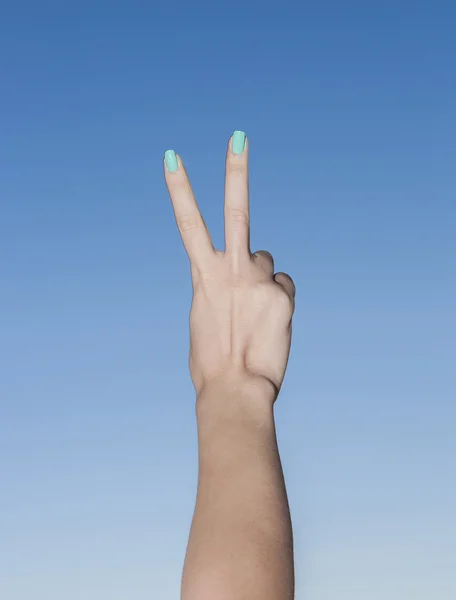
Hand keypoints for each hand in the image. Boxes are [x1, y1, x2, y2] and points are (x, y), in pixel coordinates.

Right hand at [164, 132, 294, 400]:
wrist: (234, 390)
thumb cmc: (213, 362)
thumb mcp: (206, 319)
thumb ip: (220, 289)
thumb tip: (249, 279)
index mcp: (202, 276)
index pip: (188, 224)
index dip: (180, 189)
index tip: (172, 157)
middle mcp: (230, 269)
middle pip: (236, 211)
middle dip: (235, 170)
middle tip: (239, 135)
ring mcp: (258, 279)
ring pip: (266, 260)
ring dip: (262, 278)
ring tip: (253, 312)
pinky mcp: (281, 293)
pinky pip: (283, 284)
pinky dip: (278, 297)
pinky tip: (270, 321)